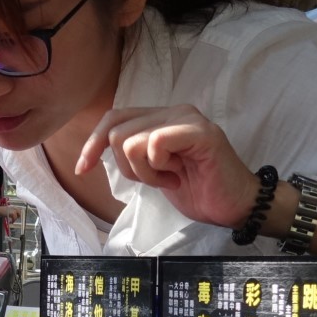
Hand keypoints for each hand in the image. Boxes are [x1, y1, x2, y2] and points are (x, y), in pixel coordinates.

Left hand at [76, 105, 259, 230]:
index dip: (93, 143)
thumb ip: (131, 152)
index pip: (113, 118)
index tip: (83, 169)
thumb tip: (95, 150)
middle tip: (157, 179)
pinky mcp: (200, 132)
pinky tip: (177, 175)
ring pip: (131, 141)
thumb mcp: (152, 170)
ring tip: (170, 177)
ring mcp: (187, 118)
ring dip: (145, 171)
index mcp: (160, 117)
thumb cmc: (196, 189)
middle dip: (128, 168)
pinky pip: (155, 143)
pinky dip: (157, 168)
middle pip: (116, 132)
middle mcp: (173, 111)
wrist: (233, 205)